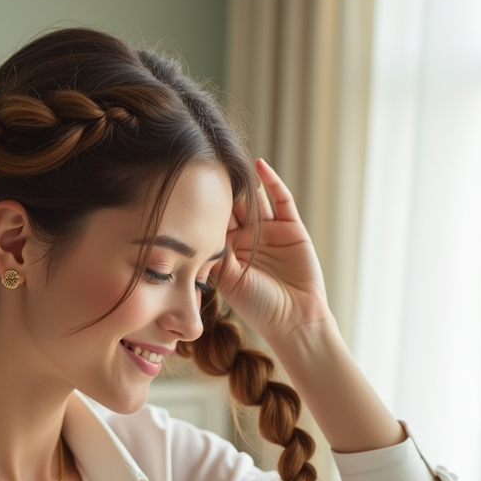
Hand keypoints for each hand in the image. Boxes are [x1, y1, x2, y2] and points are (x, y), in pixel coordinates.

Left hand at [211, 159, 332, 342]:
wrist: (294, 320)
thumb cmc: (259, 307)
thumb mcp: (229, 280)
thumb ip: (215, 254)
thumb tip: (193, 230)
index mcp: (229, 252)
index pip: (213, 222)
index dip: (202, 206)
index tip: (186, 185)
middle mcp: (248, 238)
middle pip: (232, 206)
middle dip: (221, 189)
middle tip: (205, 165)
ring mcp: (271, 231)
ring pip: (254, 200)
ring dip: (243, 182)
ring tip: (229, 161)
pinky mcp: (292, 228)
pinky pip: (281, 199)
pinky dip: (271, 181)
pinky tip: (258, 165)